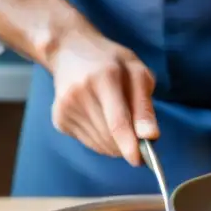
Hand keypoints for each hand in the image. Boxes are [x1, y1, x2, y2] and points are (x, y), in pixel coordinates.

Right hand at [48, 31, 158, 164]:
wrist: (69, 50)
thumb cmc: (110, 61)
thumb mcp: (136, 72)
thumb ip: (145, 105)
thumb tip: (150, 136)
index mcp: (104, 77)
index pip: (117, 122)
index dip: (129, 145)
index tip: (139, 160)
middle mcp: (80, 93)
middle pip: (109, 137)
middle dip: (128, 145)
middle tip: (138, 136)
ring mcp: (66, 108)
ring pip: (100, 145)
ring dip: (116, 143)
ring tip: (117, 119)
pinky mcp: (59, 120)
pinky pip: (89, 143)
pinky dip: (102, 140)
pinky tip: (101, 118)